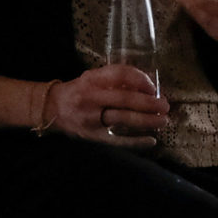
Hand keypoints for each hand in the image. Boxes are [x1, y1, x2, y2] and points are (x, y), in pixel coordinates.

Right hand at [46, 65, 168, 146]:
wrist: (52, 109)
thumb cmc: (79, 91)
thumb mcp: (93, 78)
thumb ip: (115, 80)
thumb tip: (147, 86)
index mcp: (92, 80)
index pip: (120, 75)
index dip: (141, 80)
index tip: (154, 87)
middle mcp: (91, 97)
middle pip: (125, 99)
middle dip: (149, 103)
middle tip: (165, 106)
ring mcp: (90, 118)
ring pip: (123, 119)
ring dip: (146, 121)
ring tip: (163, 121)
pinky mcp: (91, 136)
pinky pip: (116, 140)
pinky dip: (135, 142)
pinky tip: (151, 141)